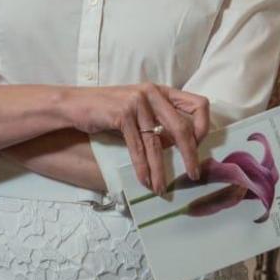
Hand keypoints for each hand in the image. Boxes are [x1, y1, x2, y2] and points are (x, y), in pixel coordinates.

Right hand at [61, 83, 209, 194]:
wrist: (75, 104)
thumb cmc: (108, 110)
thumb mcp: (139, 111)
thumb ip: (160, 123)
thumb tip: (181, 147)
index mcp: (162, 91)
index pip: (198, 104)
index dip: (204, 126)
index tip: (199, 146)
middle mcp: (153, 93)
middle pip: (182, 127)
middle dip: (190, 155)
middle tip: (193, 174)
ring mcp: (137, 102)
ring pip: (158, 143)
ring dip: (161, 169)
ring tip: (162, 188)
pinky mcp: (122, 114)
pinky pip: (138, 147)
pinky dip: (142, 167)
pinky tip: (145, 180)